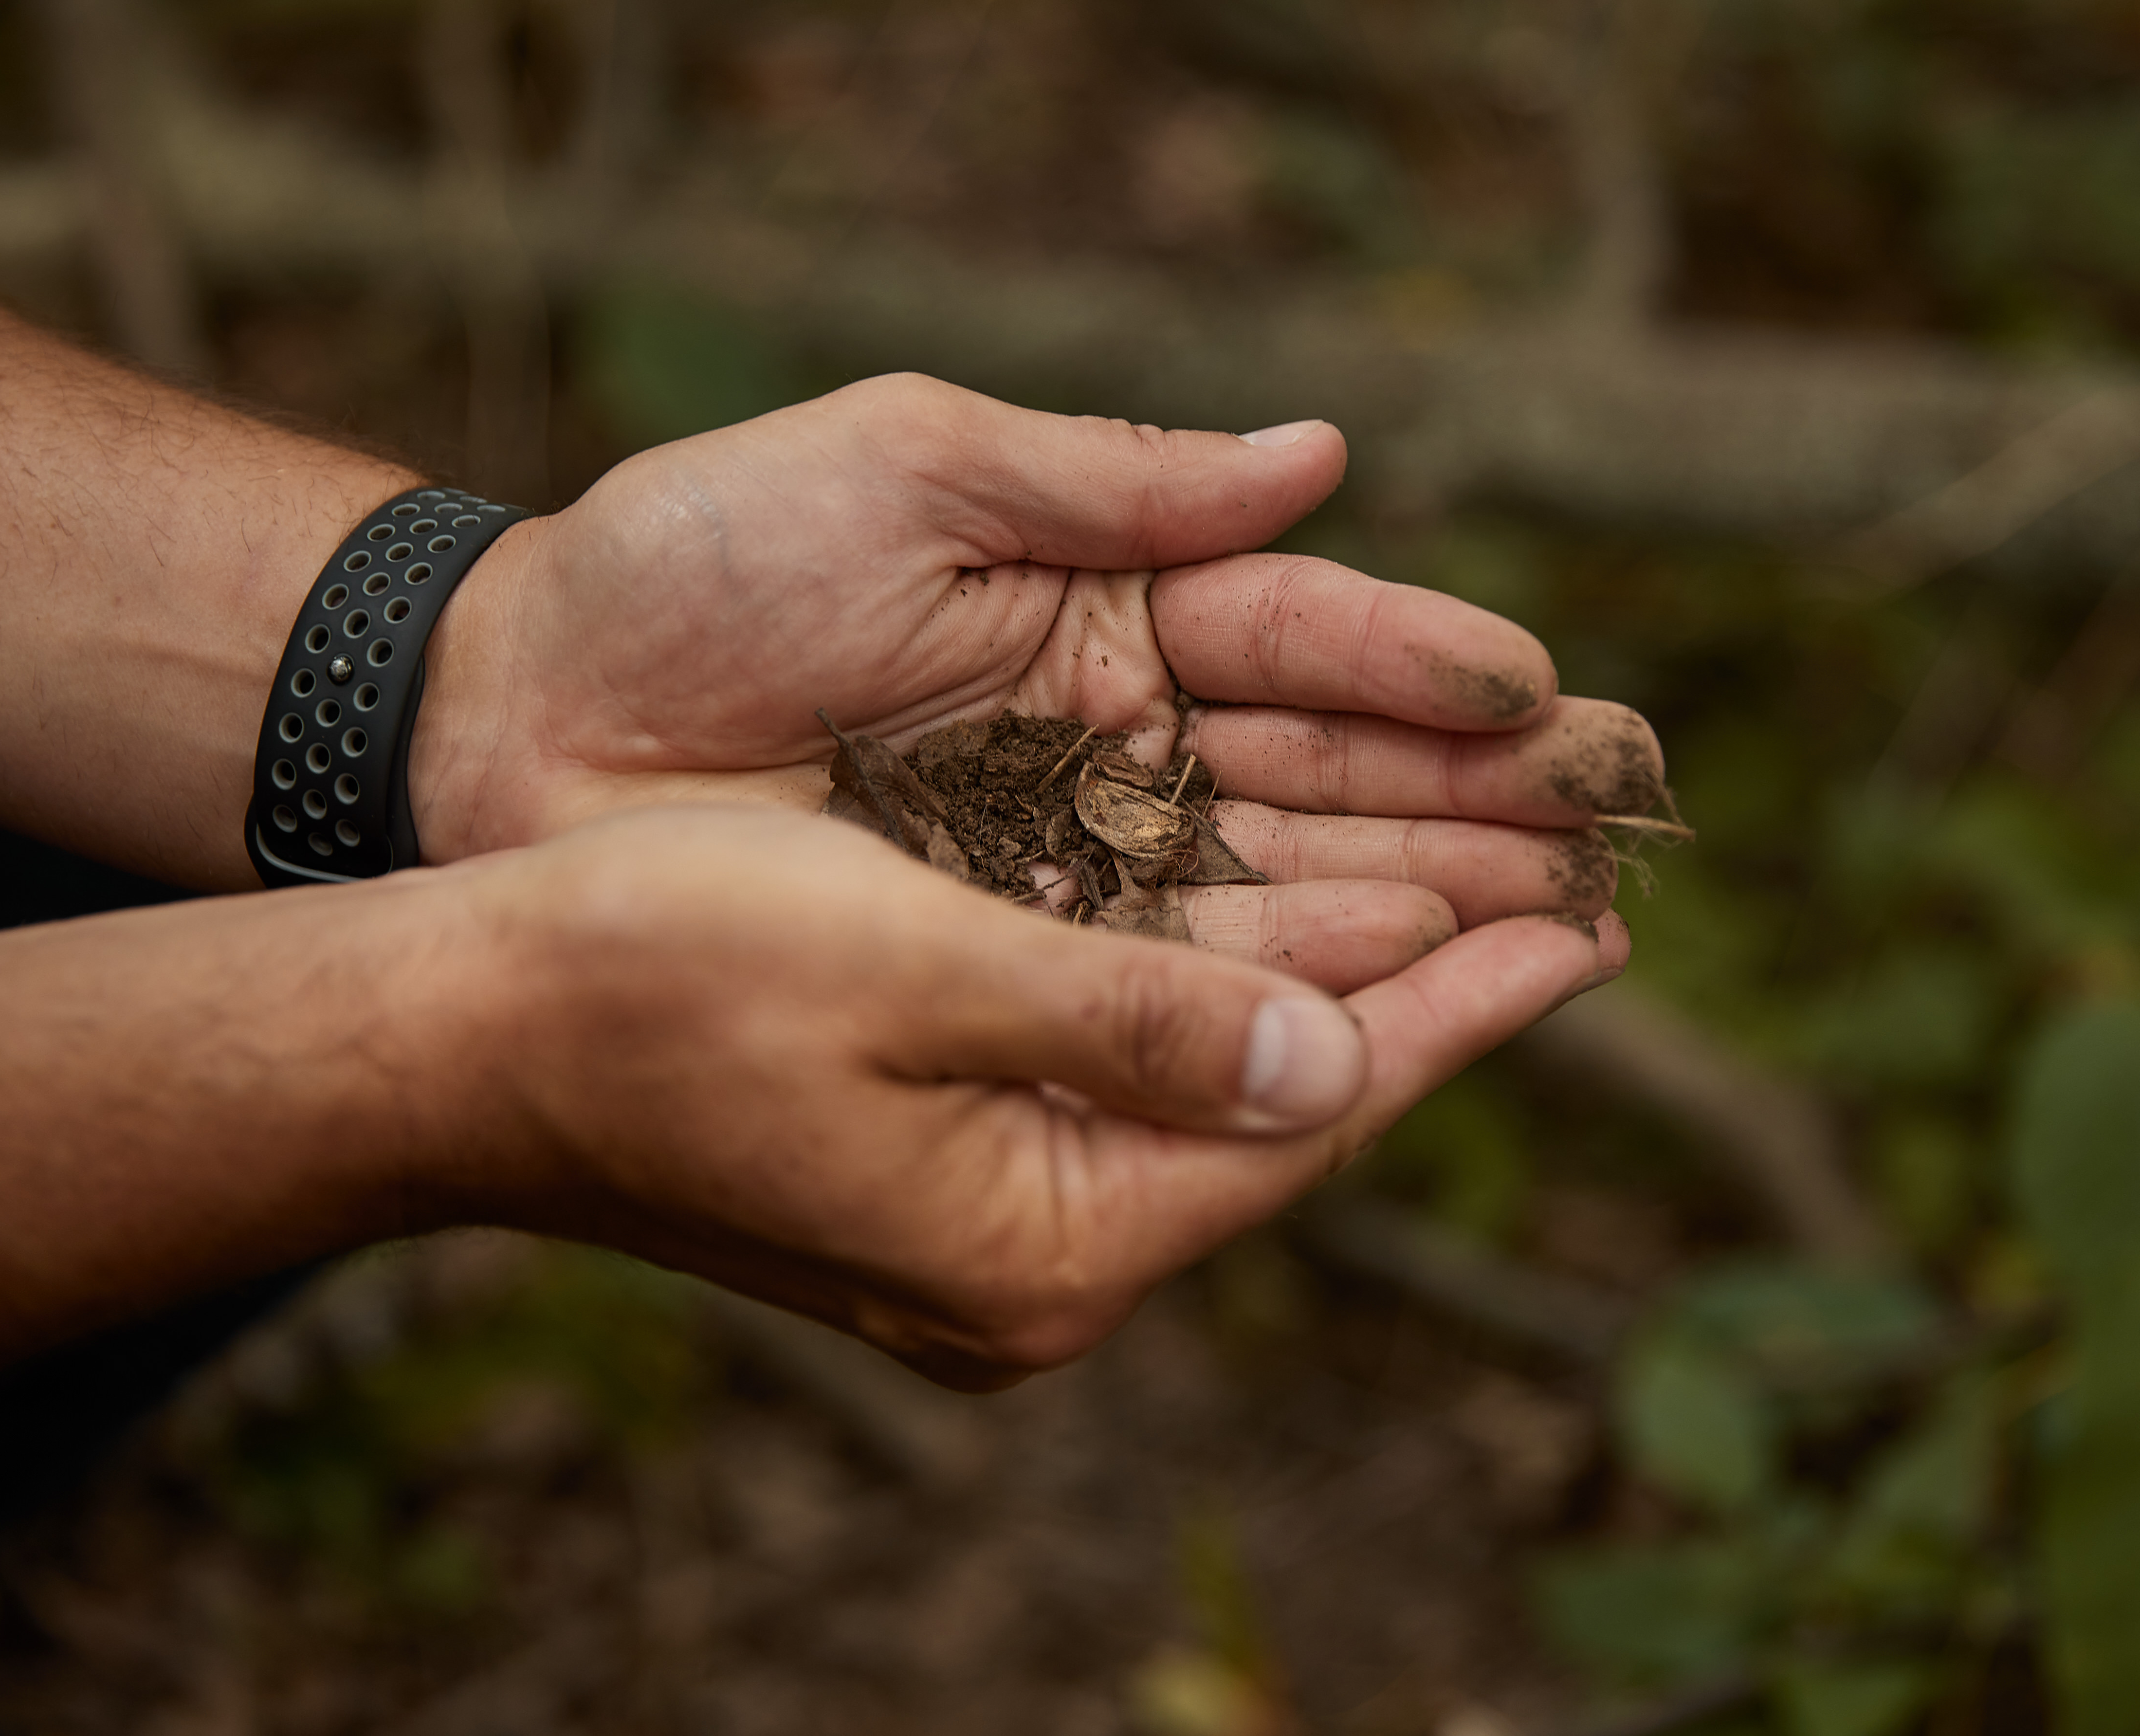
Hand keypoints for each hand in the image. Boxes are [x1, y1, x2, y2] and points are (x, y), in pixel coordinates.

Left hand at [412, 375, 1662, 988]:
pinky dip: (1290, 993)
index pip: (1311, 639)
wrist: (517, 718)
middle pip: (1335, 778)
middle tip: (1622, 845)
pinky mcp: (1013, 958)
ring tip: (1564, 932)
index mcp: (1106, 605)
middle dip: (1480, 808)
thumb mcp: (901, 466)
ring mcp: (1072, 858)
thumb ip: (1111, 479)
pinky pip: (1175, 980)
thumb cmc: (695, 565)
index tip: (1556, 706)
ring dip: (1425, 911)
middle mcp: (1117, 741)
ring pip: (1283, 890)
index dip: (1435, 672)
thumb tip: (1324, 455)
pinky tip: (1405, 1000)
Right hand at [451, 805, 1627, 1387]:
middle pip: (1291, 1111)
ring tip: (1484, 897)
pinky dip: (1236, 993)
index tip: (1596, 930)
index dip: (1462, 1012)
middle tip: (1580, 897)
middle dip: (1432, 993)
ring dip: (1346, 981)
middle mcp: (1036, 1263)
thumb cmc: (663, 979)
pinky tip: (1302, 932)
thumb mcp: (917, 971)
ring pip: (1228, 1084)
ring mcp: (993, 1226)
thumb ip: (1137, 1025)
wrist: (470, 1031)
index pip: (1310, 1115)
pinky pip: (1145, 1076)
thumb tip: (1333, 1055)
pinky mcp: (954, 1166)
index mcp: (1040, 1242)